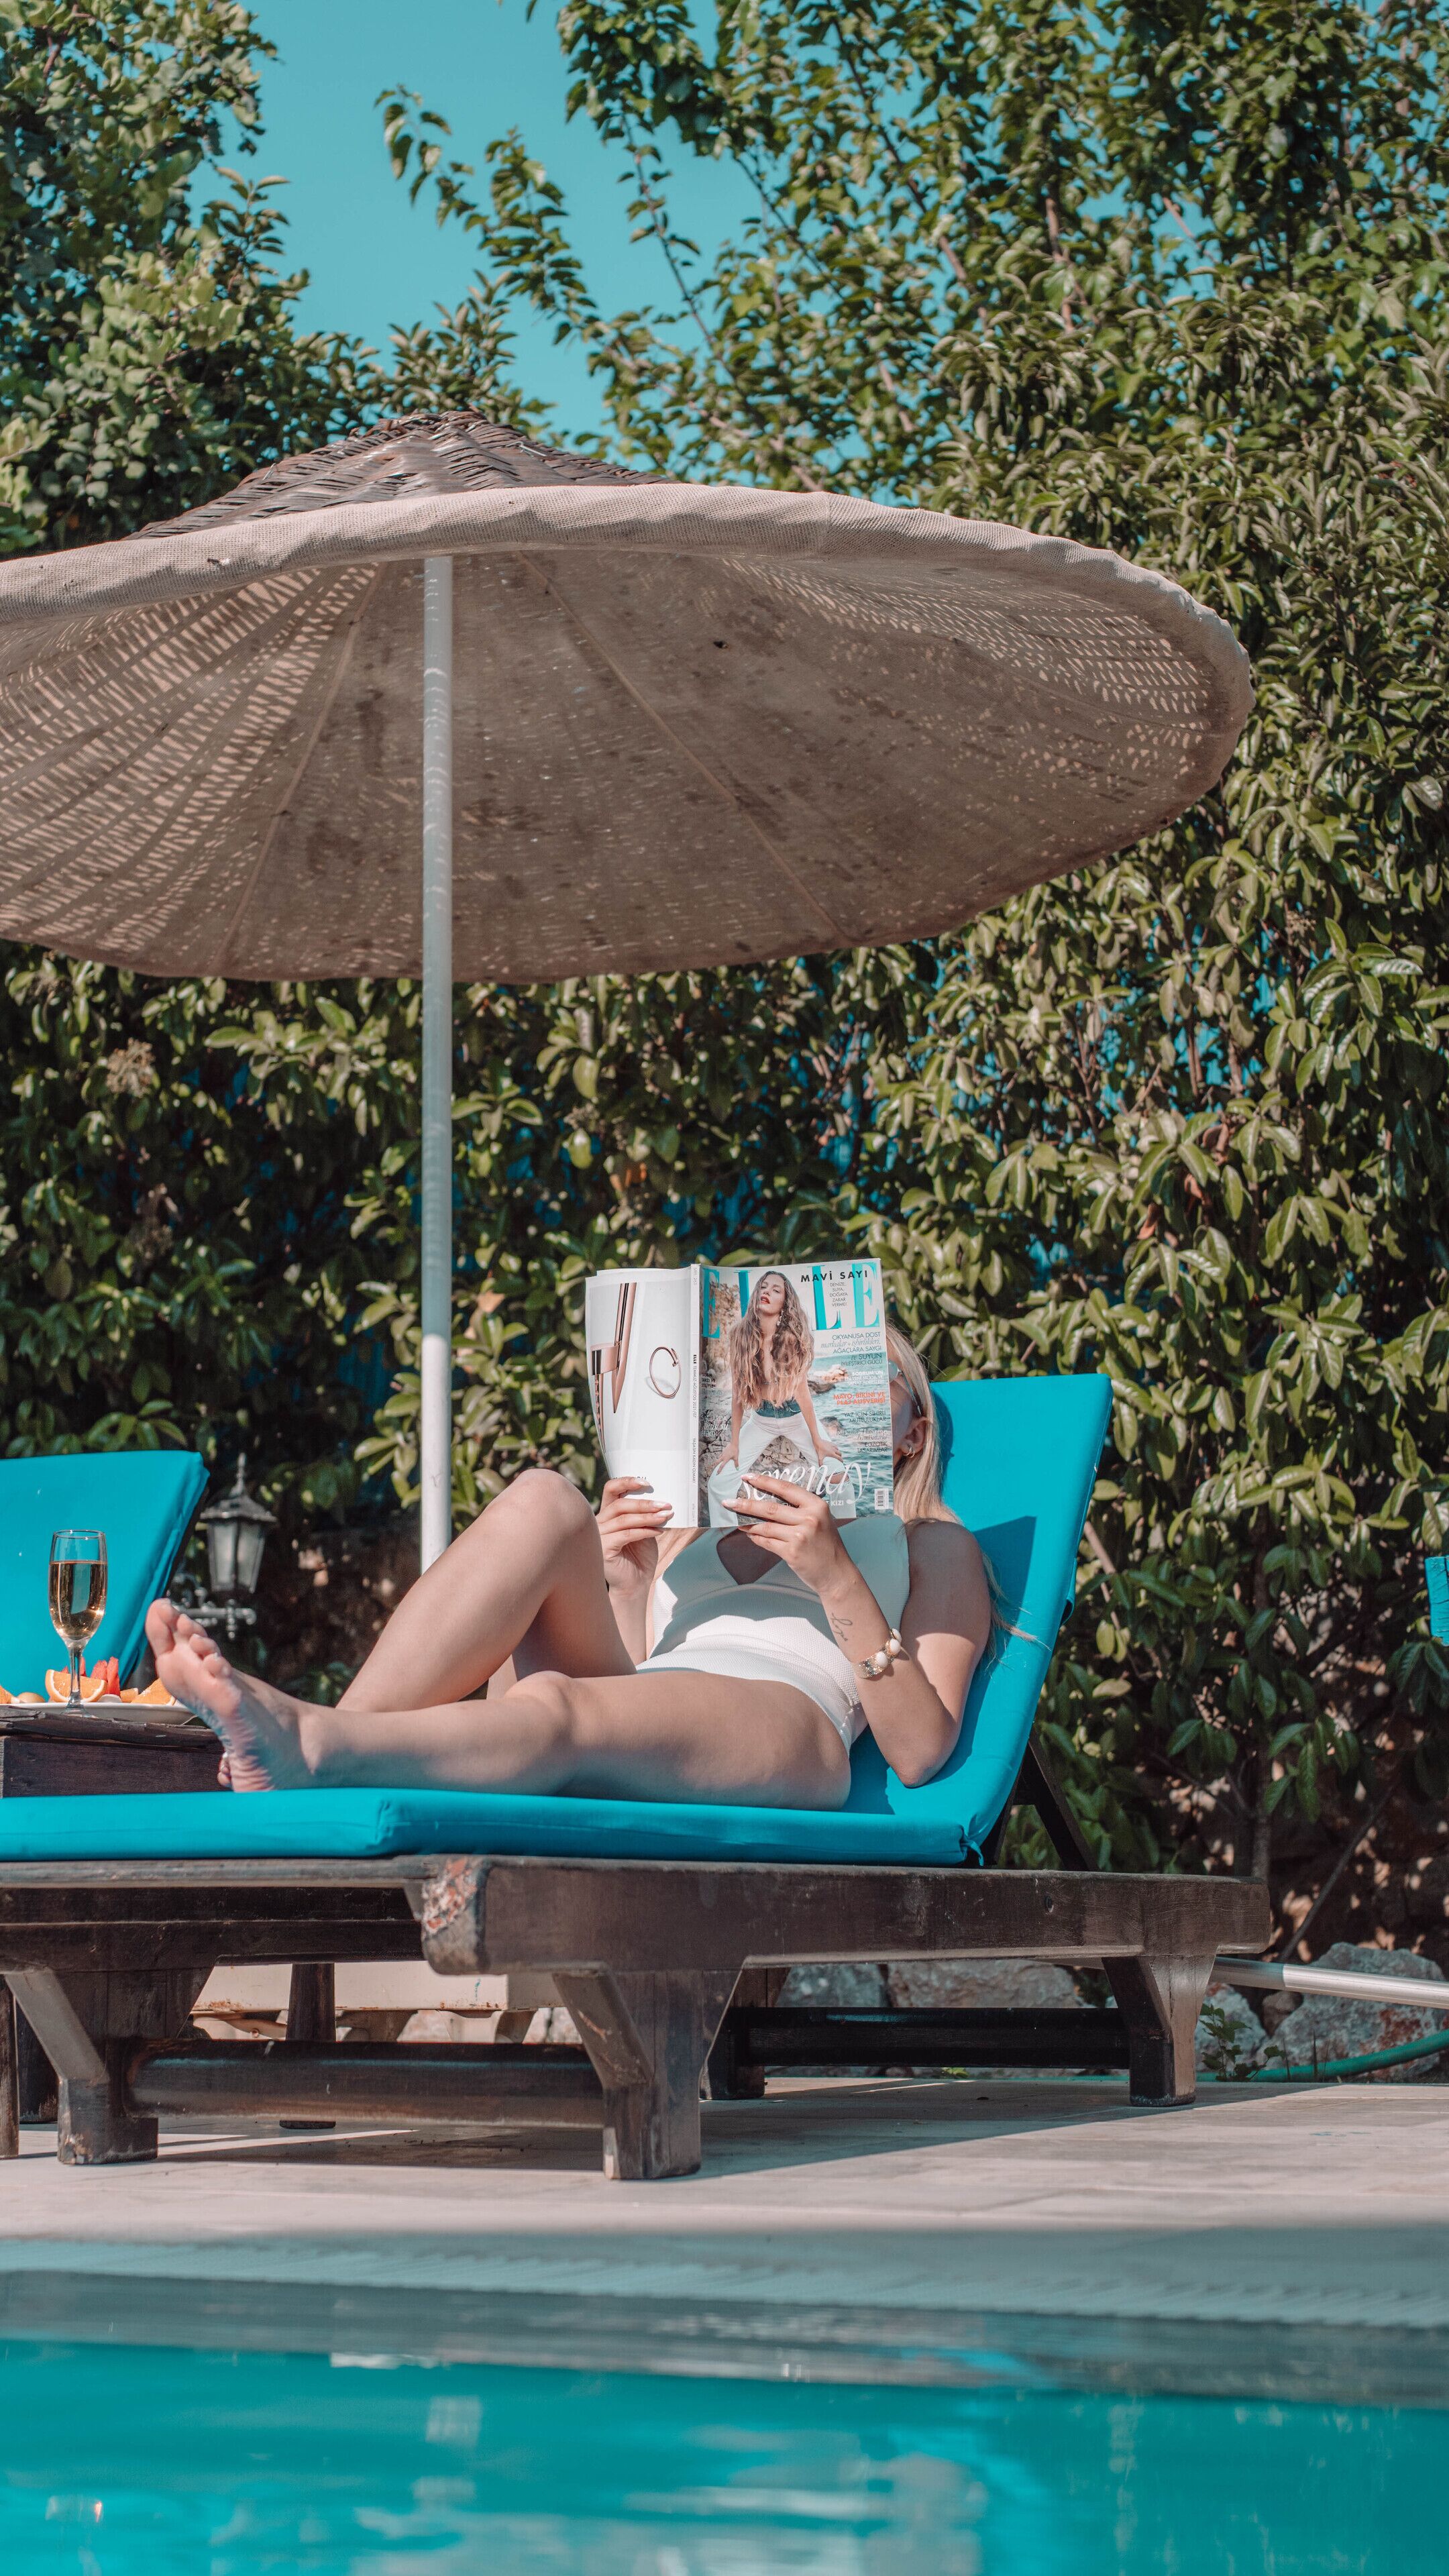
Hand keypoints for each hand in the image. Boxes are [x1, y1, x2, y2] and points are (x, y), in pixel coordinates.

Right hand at [596, 1475, 672, 1596]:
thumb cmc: (639, 1557)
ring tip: (666, 1516)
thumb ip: (645, 1514)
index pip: (611, 1490)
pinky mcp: (603, 1549)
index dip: (626, 1482)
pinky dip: (644, 1531)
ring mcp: (598, 1536)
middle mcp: (599, 1522)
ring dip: (648, 1517)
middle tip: (665, 1505)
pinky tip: (658, 1531)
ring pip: (624, 1519)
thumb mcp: (644, 1529)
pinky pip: (626, 1535)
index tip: (646, 1482)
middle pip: (619, 1504)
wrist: (635, 1584)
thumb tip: (661, 1498)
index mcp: (607, 1514)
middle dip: (644, 1503)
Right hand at [716, 1442, 737, 1470]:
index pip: (721, 1466)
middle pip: (717, 1462)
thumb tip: (737, 1468)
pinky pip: (721, 1455)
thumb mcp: (736, 1457)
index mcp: (725, 1459)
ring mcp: (722, 1453)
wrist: (733, 1444)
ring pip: (718, 1458)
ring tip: (717, 1464)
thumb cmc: (735, 1450)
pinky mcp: (723, 1451)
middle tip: (714, 1469)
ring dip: (717, 1461)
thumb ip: (736, 1463)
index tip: (717, 1473)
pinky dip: (720, 1457)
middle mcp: (723, 1456)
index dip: (719, 1470)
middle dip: (715, 1465)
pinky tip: (722, 1457)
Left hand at [727, 1473, 850, 1596]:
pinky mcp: (792, 1552)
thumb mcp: (821, 1520)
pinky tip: (750, 1535)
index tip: (747, 1478)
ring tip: (737, 1521)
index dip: (764, 1482)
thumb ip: (800, 1510)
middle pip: (770, 1508)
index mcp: (817, 1505)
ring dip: (748, 1524)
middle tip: (729, 1502)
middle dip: (746, 1504)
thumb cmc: (828, 1546)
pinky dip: (756, 1538)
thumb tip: (769, 1503)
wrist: (837, 1574)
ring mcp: (800, 1536)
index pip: (785, 1488)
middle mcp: (809, 1518)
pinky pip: (767, 1542)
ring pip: (765, 1527)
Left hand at [819, 1439, 843, 1461]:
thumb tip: (820, 1466)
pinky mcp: (831, 1443)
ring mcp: (833, 1446)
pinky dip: (836, 1448)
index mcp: (832, 1454)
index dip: (841, 1460)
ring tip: (836, 1453)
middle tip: (839, 1458)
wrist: (818, 1442)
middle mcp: (834, 1450)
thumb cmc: (819, 1450)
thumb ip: (820, 1462)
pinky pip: (835, 1446)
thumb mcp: (820, 1457)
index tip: (842, 1462)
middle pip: (840, 1453)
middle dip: (840, 1456)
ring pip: (838, 1449)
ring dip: (838, 1452)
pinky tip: (834, 1448)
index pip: (839, 1458)